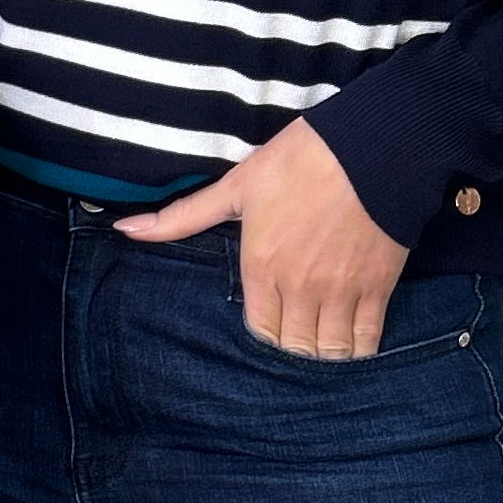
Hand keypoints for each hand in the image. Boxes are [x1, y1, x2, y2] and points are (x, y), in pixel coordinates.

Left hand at [115, 117, 407, 357]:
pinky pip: (366, 339)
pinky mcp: (378, 287)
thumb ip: (183, 217)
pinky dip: (358, 349)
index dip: (264, 334)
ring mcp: (340, 291)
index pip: (258, 333)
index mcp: (261, 267)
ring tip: (322, 345)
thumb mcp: (236, 186)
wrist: (374, 147)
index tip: (270, 323)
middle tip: (296, 338)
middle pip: (293, 349)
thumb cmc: (302, 160)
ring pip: (330, 352)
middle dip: (292, 351)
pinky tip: (352, 344)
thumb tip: (125, 228)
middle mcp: (299, 288)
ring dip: (324, 355)